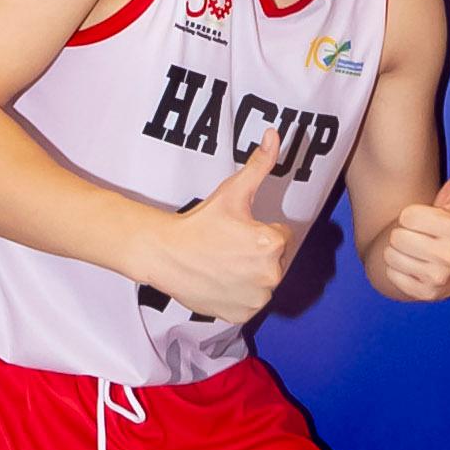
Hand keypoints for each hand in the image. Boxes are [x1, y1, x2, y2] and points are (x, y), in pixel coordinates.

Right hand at [146, 137, 292, 322]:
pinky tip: (221, 280)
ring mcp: (256, 298)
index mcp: (272, 244)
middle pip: (275, 260)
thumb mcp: (233, 191)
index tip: (239, 230)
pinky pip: (251, 302)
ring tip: (224, 262)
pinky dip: (240, 294)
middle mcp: (270, 275)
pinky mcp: (243, 314)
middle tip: (229, 245)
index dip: (261, 230)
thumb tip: (274, 134)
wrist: (166, 255)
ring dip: (251, 274)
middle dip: (258, 252)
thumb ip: (260, 164)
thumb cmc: (200, 223)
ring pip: (264, 281)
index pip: (282, 235)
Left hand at [381, 143, 449, 299]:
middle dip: (406, 234)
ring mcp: (436, 280)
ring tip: (418, 251)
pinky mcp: (423, 295)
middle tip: (422, 237)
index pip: (408, 216)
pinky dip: (399, 270)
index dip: (415, 216)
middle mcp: (449, 258)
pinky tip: (415, 267)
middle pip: (397, 236)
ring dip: (400, 252)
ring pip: (391, 255)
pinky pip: (391, 275)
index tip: (429, 221)